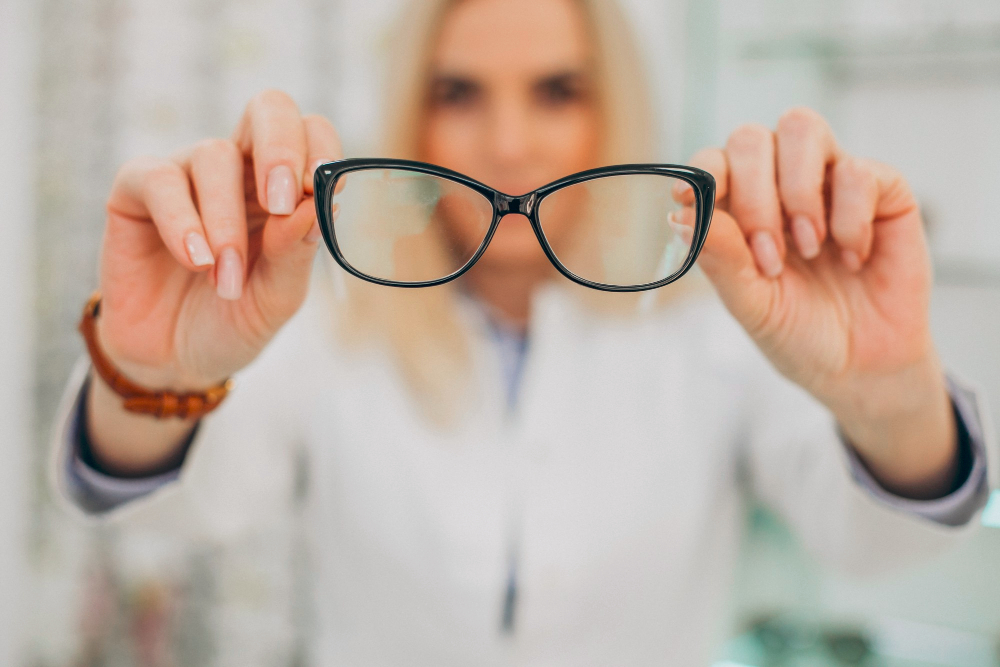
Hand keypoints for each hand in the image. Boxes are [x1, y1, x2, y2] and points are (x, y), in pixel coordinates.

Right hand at [98, 90, 340, 390]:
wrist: (174, 360)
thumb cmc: (234, 320)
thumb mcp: (276, 296)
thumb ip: (296, 252)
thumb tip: (316, 203)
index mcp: (286, 187)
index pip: (312, 134)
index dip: (320, 150)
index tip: (320, 192)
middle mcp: (241, 169)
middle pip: (268, 109)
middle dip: (280, 147)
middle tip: (281, 202)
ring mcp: (188, 174)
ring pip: (214, 155)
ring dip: (226, 222)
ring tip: (224, 278)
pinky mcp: (137, 190)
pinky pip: (159, 180)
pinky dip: (182, 221)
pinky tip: (195, 261)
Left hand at [682, 107, 956, 497]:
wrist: (861, 368)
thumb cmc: (798, 332)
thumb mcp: (750, 303)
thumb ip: (719, 256)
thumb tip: (680, 213)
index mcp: (740, 208)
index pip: (714, 161)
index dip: (702, 171)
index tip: (688, 196)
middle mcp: (781, 184)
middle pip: (751, 138)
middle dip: (754, 196)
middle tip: (769, 258)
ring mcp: (830, 180)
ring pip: (801, 128)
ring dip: (797, 191)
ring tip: (808, 249)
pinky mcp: (883, 189)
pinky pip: (857, 170)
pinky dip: (849, 219)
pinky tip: (852, 258)